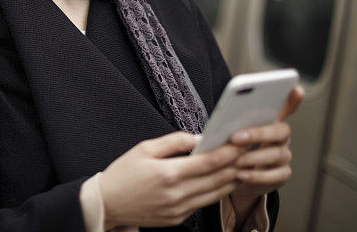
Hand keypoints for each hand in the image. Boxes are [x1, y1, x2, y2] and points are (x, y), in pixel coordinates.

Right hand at [98, 131, 247, 228]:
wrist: (107, 204)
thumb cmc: (122, 174)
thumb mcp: (144, 149)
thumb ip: (173, 141)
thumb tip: (198, 138)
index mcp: (168, 173)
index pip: (208, 162)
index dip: (228, 152)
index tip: (240, 143)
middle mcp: (176, 194)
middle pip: (217, 179)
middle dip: (236, 164)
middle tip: (249, 153)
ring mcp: (178, 209)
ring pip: (215, 194)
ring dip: (231, 180)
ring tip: (243, 166)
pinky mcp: (178, 219)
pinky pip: (203, 204)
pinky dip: (216, 192)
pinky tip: (222, 182)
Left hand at [229, 84, 305, 200]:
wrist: (236, 176)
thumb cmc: (234, 147)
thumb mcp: (231, 130)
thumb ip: (233, 120)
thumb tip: (225, 113)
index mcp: (270, 121)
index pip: (286, 106)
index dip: (293, 99)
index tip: (296, 88)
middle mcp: (282, 137)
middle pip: (281, 131)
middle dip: (258, 133)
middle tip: (236, 137)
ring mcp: (284, 156)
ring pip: (277, 154)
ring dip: (254, 157)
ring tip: (235, 160)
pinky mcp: (282, 175)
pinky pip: (274, 175)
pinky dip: (256, 175)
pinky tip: (241, 175)